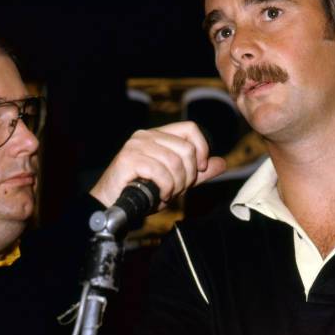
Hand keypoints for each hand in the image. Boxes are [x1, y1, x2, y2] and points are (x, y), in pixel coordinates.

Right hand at [90, 122, 226, 207]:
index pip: (190, 128)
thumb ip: (198, 172)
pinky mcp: (129, 158)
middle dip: (189, 174)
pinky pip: (161, 172)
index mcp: (159, 135)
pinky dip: (166, 187)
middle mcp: (147, 135)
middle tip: (179, 189)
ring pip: (175, 162)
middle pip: (186, 148)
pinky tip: (161, 195)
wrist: (112, 205)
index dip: (202, 147)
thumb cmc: (143, 191)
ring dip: (177, 184)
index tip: (200, 168)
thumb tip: (222, 163)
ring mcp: (137, 145)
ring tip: (168, 193)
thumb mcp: (177, 180)